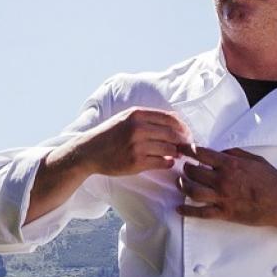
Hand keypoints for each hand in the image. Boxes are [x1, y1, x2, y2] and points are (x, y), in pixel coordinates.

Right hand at [68, 107, 191, 177]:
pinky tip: (167, 162)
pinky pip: (161, 162)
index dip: (182, 126)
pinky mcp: (136, 162)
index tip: (186, 133)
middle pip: (172, 134)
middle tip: (186, 146)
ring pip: (169, 149)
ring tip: (176, 154)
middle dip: (183, 141)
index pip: (170, 118)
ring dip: (176, 153)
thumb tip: (175, 122)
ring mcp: (137, 146)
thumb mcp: (126, 118)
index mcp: (137, 114)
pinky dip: (168, 163)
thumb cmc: (110, 134)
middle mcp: (138, 128)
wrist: (90, 151)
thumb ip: (147, 118)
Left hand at [176, 145, 276, 226]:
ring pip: (192, 191)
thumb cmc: (272, 180)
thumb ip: (236, 153)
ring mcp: (222, 197)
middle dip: (185, 168)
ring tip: (180, 183)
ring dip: (182, 186)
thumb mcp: (256, 159)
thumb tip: (221, 150)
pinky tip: (179, 208)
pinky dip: (187, 211)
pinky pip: (201, 213)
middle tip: (185, 167)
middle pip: (193, 172)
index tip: (182, 148)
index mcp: (230, 164)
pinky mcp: (224, 213)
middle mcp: (223, 180)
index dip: (188, 150)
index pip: (202, 154)